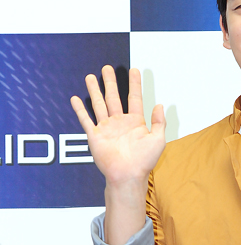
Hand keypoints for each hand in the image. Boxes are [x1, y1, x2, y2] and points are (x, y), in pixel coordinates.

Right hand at [71, 66, 165, 244]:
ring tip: (91, 77)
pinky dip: (80, 109)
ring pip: (99, 104)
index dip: (134, 84)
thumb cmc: (143, 162)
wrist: (127, 176)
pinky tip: (76, 99)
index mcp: (135, 123)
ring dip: (95, 90)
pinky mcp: (95, 136)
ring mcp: (106, 128)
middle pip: (114, 97)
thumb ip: (159, 122)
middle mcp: (120, 123)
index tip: (133, 70)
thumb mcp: (158, 140)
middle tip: (108, 68)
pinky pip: (86, 120)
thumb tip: (160, 105)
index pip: (134, 98)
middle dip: (111, 82)